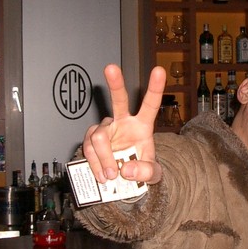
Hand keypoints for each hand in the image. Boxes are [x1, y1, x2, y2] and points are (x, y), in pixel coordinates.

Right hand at [82, 64, 165, 184]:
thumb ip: (146, 172)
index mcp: (141, 126)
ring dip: (103, 158)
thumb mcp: (152, 175)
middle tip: (111, 68)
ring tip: (111, 176)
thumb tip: (126, 169)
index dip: (155, 88)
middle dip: (115, 83)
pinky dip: (95, 165)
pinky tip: (102, 175)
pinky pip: (88, 149)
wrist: (123, 181)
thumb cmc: (139, 169)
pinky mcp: (90, 140)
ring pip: (99, 137)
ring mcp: (105, 129)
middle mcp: (122, 122)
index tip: (159, 70)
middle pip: (118, 100)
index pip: (150, 105)